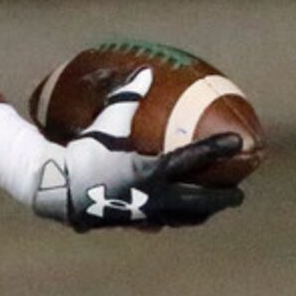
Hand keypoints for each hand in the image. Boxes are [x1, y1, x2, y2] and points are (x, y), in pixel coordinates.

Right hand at [32, 66, 245, 229]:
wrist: (55, 189)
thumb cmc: (82, 152)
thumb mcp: (106, 123)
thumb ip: (127, 97)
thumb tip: (145, 71)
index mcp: (152, 171)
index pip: (195, 159)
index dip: (219, 148)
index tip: (239, 141)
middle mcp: (154, 196)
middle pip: (200, 202)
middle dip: (223, 199)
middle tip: (238, 195)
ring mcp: (143, 214)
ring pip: (182, 219)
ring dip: (199, 214)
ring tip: (209, 209)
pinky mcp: (129, 224)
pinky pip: (156, 223)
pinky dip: (167, 219)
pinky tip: (167, 218)